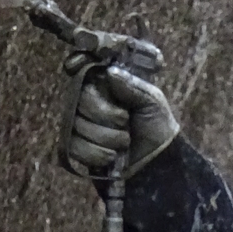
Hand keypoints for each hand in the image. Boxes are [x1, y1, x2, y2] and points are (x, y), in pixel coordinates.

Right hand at [66, 58, 179, 175]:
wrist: (158, 159)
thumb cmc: (156, 125)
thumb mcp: (152, 101)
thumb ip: (132, 86)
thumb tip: (110, 72)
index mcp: (104, 87)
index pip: (84, 81)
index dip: (94, 91)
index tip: (118, 107)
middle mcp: (87, 104)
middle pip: (78, 104)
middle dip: (106, 118)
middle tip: (126, 124)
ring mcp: (79, 126)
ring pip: (77, 127)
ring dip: (106, 139)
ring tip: (124, 143)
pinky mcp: (76, 149)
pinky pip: (74, 148)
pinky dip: (97, 154)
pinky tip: (111, 157)